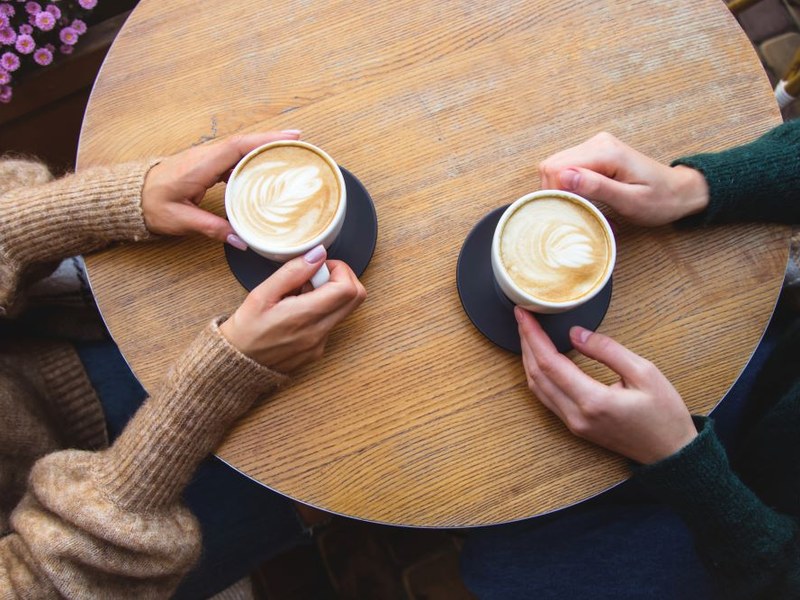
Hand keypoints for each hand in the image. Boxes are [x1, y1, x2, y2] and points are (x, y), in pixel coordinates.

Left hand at [141, 130, 301, 247]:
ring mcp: (206, 158)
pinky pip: (233, 157)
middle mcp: (205, 156)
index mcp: (201, 165)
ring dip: (264, 148)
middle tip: (300, 142)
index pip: (237, 146)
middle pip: (245, 143)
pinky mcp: (206, 165)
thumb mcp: (181, 220)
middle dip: (273, 140)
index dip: (265, 140)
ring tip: (289, 153)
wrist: (131, 196)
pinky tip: (264, 167)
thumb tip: (241, 239)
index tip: (289, 138)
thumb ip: (212, 229)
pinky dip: (251, 158)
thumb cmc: (151, 204)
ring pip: (240, 148)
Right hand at [219, 246, 366, 371]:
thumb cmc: (245, 330)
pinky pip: (331, 323)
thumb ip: (293, 272)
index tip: (320, 266)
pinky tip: (297, 311)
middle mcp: (319, 332)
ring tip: (299, 295)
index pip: (348, 288)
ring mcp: (321, 343)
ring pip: (344, 310)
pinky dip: (321, 310)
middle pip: (356, 298)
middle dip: (342, 279)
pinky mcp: (318, 350)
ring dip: (330, 295)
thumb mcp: (262, 294)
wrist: (238, 365)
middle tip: (315, 276)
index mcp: (306, 316)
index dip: (340, 269)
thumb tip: (318, 255)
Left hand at [515, 307, 696, 463]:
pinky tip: (539, 359)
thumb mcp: (644, 372)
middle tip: (522, 318)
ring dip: (528, 359)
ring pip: (537, 388)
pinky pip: (547, 398)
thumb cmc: (664, 414)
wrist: (672, 453)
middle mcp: (577, 415)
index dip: (533, 336)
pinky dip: (538, 375)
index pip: (550, 363)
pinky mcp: (576, 427)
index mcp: (593, 401)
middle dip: (526, 343)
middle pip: (536, 375)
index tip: (524, 315)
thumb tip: (576, 333)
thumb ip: (607, 350)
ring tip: (528, 334)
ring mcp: (574, 424)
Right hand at [538, 132, 709, 225]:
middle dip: (556, 193)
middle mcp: (597, 143)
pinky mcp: (594, 153)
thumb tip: (564, 176)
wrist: (679, 191)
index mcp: (606, 153)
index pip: (557, 168)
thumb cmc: (659, 200)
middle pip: (551, 166)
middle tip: (574, 213)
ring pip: (555, 168)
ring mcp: (595, 146)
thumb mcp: (629, 201)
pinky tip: (585, 200)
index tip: (568, 212)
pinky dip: (569, 187)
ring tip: (582, 208)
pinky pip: (567, 169)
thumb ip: (596, 187)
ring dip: (562, 191)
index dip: (554, 193)